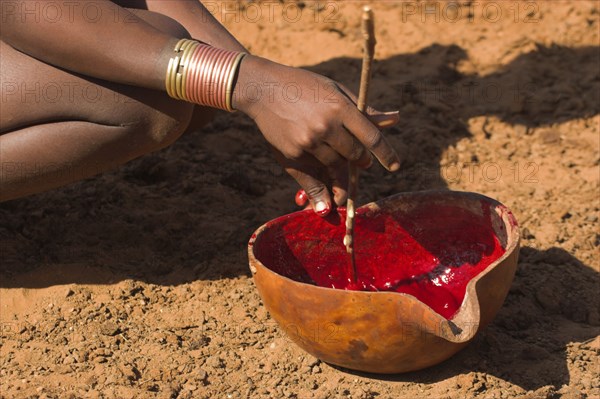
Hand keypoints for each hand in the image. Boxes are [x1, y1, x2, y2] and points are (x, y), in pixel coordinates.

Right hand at [233, 55, 399, 215]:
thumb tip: (395, 119)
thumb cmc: (304, 86)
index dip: (386, 153)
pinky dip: (321, 184)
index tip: (395, 165)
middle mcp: (326, 126)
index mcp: (340, 107)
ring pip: (336, 166)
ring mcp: (308, 142)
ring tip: (337, 158)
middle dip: (361, 160)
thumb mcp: (336, 91)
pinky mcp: (293, 154)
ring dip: (341, 167)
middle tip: (361, 160)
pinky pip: (315, 174)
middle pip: (355, 155)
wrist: (263, 89)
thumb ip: (364, 110)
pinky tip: (325, 192)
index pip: (371, 137)